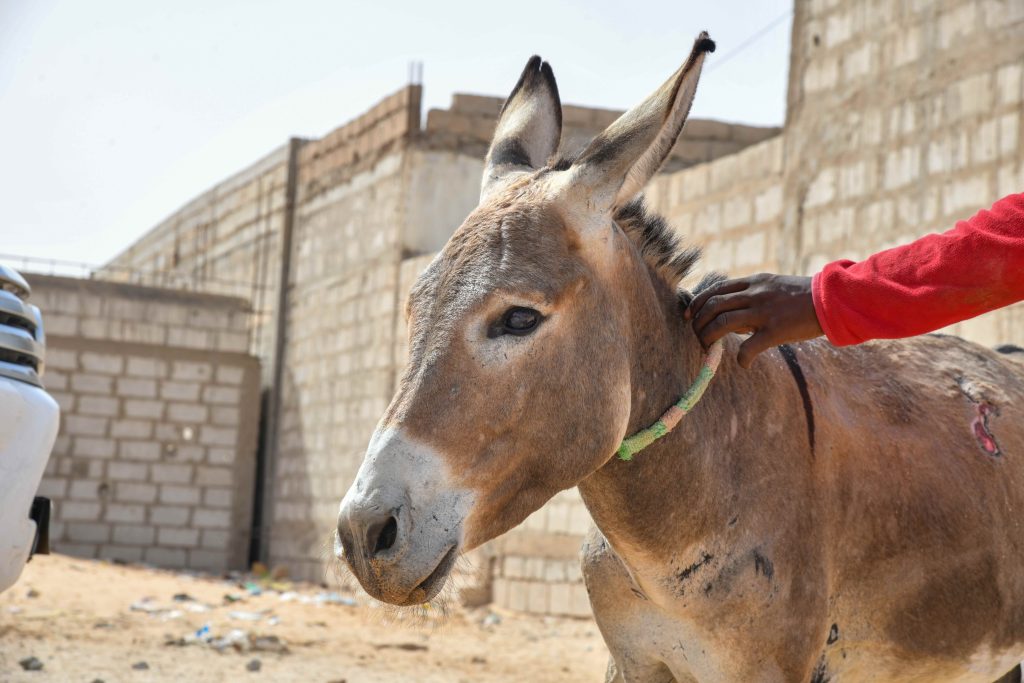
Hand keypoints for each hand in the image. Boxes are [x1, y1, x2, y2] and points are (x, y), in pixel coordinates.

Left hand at [684, 274, 823, 367]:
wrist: (832, 300)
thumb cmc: (803, 297)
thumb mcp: (773, 286)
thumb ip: (751, 296)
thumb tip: (730, 315)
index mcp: (753, 282)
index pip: (715, 290)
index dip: (697, 304)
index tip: (689, 317)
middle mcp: (755, 294)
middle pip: (713, 306)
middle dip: (698, 323)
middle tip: (697, 338)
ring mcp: (764, 312)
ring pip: (722, 323)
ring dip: (708, 338)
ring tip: (708, 350)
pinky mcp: (776, 330)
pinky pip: (748, 347)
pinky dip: (740, 359)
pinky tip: (743, 364)